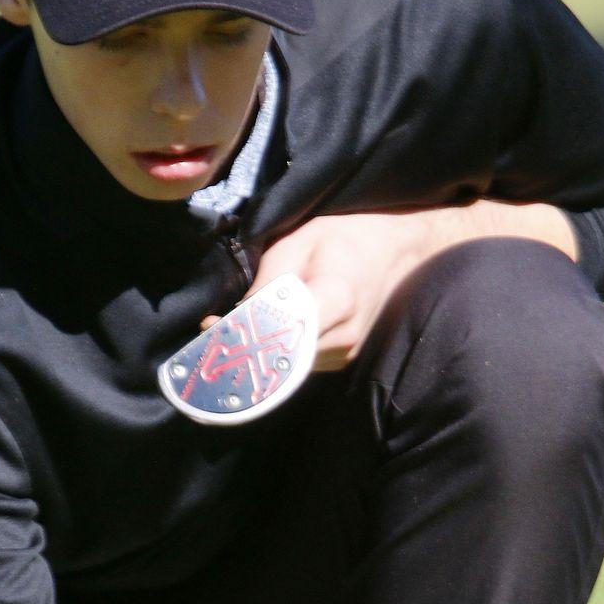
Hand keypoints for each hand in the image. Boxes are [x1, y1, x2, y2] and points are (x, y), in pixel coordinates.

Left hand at [202, 214, 426, 372]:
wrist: (394, 249)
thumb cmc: (344, 236)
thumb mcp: (298, 243)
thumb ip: (267, 284)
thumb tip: (232, 318)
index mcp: (335, 300)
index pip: (281, 333)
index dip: (243, 336)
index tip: (211, 330)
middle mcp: (344, 337)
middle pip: (281, 357)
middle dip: (242, 348)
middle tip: (208, 336)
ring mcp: (346, 354)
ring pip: (288, 366)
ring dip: (259, 353)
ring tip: (232, 331)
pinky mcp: (343, 360)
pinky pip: (300, 364)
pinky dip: (278, 353)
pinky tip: (263, 335)